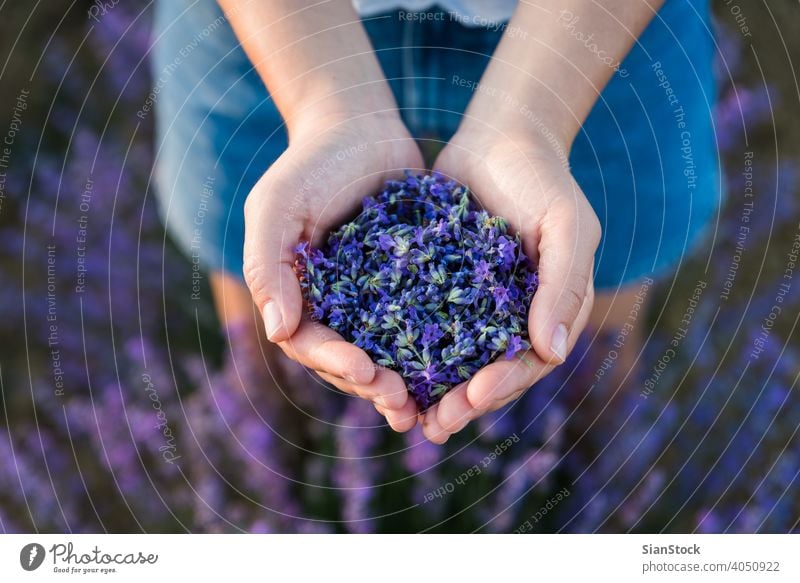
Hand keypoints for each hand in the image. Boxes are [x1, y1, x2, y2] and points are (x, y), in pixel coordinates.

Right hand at [243, 111, 422, 431]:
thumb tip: (278, 332)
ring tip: (426, 406)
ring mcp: (373, 299)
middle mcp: (335, 306)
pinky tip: (460, 365)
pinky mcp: (411, 284)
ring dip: (404, 382)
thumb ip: (267, 266)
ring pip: (387, 352)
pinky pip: (422, 321)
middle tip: (402, 405)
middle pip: (350, 360)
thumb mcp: (277, 206)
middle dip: (373, 385)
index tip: (364, 370)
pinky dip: (436, 348)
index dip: (335, 363)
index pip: (311, 343)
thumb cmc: (310, 163)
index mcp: (298, 296)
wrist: (359, 125)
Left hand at [420, 125, 600, 442]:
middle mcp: (512, 317)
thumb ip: (562, 285)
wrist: (500, 138)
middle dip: (462, 402)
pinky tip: (380, 367)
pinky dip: (406, 351)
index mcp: (549, 311)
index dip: (504, 384)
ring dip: (432, 391)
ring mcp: (474, 305)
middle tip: (433, 425)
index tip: (475, 396)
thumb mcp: (566, 225)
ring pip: (453, 360)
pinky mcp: (439, 288)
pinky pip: (423, 325)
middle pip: (488, 372)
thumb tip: (551, 352)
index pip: (529, 362)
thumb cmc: (541, 179)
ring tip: (404, 414)